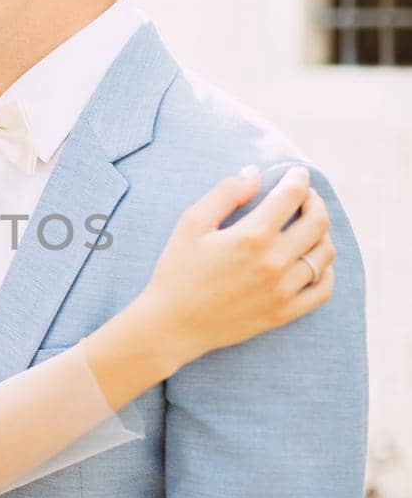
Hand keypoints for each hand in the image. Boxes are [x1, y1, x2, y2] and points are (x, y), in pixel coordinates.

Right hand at [146, 164, 335, 366]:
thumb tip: (254, 172)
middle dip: (315, 202)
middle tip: (305, 197)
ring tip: (309, 227)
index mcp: (251, 236)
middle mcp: (274, 262)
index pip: (291, 196)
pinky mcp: (284, 313)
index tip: (296, 174)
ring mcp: (283, 290)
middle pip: (317, 222)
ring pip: (324, 254)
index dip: (298, 179)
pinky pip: (323, 289)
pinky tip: (313, 261)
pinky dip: (326, 271)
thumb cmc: (178, 271)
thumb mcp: (191, 224)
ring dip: (322, 233)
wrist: (172, 325)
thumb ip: (225, 193)